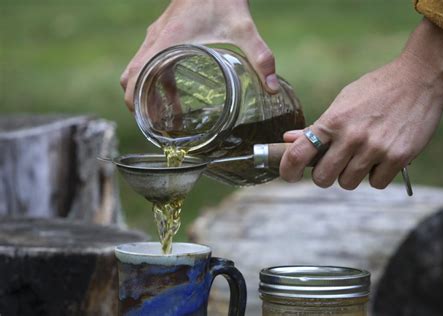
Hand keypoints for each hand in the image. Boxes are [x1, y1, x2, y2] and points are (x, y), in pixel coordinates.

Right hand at [120, 0, 278, 110]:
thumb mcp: (243, 28)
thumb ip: (259, 56)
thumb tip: (272, 87)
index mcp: (166, 43)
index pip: (134, 80)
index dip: (136, 105)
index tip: (152, 125)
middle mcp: (154, 40)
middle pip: (130, 80)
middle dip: (140, 105)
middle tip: (160, 125)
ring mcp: (156, 36)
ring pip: (136, 71)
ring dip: (146, 93)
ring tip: (166, 115)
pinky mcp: (162, 33)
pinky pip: (147, 61)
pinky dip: (153, 80)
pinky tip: (173, 93)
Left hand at [280, 19, 442, 189]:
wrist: (419, 79)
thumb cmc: (375, 90)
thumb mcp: (342, 102)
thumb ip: (317, 126)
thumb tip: (289, 140)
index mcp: (333, 120)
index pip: (299, 154)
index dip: (288, 170)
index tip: (289, 176)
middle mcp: (351, 136)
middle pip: (323, 178)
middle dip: (325, 175)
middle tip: (334, 164)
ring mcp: (375, 148)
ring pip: (349, 183)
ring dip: (352, 174)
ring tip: (362, 155)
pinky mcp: (398, 157)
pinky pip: (377, 183)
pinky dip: (377, 175)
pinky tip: (382, 157)